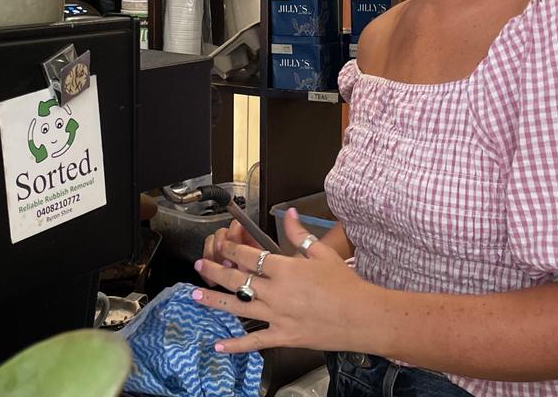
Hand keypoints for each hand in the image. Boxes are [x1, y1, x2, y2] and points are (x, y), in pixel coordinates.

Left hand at [192, 207, 376, 353]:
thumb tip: (288, 213)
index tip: (221, 245)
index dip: (231, 249)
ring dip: (214, 301)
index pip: (249, 255)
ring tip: (195, 296)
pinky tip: (219, 344)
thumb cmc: (345, 284)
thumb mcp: (323, 253)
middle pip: (237, 279)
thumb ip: (300, 234)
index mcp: (285, 268)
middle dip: (214, 271)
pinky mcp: (283, 336)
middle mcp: (276, 292)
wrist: (362, 316)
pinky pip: (254, 341)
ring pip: (238, 307)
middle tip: (199, 266)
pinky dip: (235, 344)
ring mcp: (277, 316)